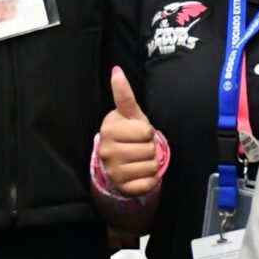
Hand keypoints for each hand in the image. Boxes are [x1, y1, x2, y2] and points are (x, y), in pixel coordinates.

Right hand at [98, 67, 162, 196]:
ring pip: (151, 167)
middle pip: (149, 150)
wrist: (117, 162)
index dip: (147, 132)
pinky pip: (149, 183)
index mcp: (109, 130)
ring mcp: (112, 171)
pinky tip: (140, 174)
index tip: (137, 133)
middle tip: (139, 148)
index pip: (146, 132)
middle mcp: (106, 151)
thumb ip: (124, 95)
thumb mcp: (129, 115)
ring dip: (151, 164)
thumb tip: (116, 70)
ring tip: (139, 160)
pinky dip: (150, 179)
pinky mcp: (122, 187)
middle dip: (150, 148)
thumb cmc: (127, 134)